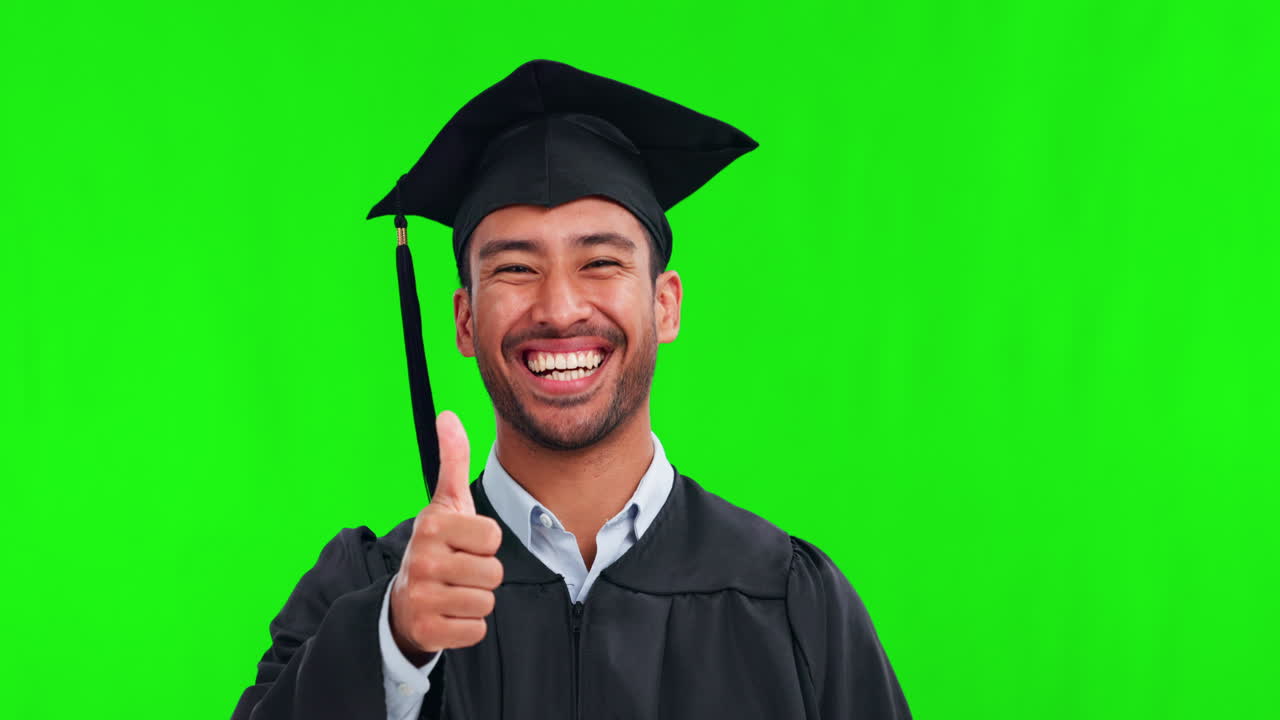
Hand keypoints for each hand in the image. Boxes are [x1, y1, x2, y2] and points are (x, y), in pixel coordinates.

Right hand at [390, 411, 503, 661]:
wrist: (403, 601)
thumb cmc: (437, 546)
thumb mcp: (445, 502)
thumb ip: (453, 460)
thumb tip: (447, 415)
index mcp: (432, 525)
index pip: (493, 536)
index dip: (486, 542)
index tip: (465, 543)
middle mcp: (422, 559)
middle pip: (493, 572)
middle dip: (484, 573)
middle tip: (460, 570)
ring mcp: (421, 596)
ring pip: (486, 601)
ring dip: (477, 599)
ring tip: (455, 590)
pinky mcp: (427, 629)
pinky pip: (476, 629)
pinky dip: (469, 626)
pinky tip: (450, 613)